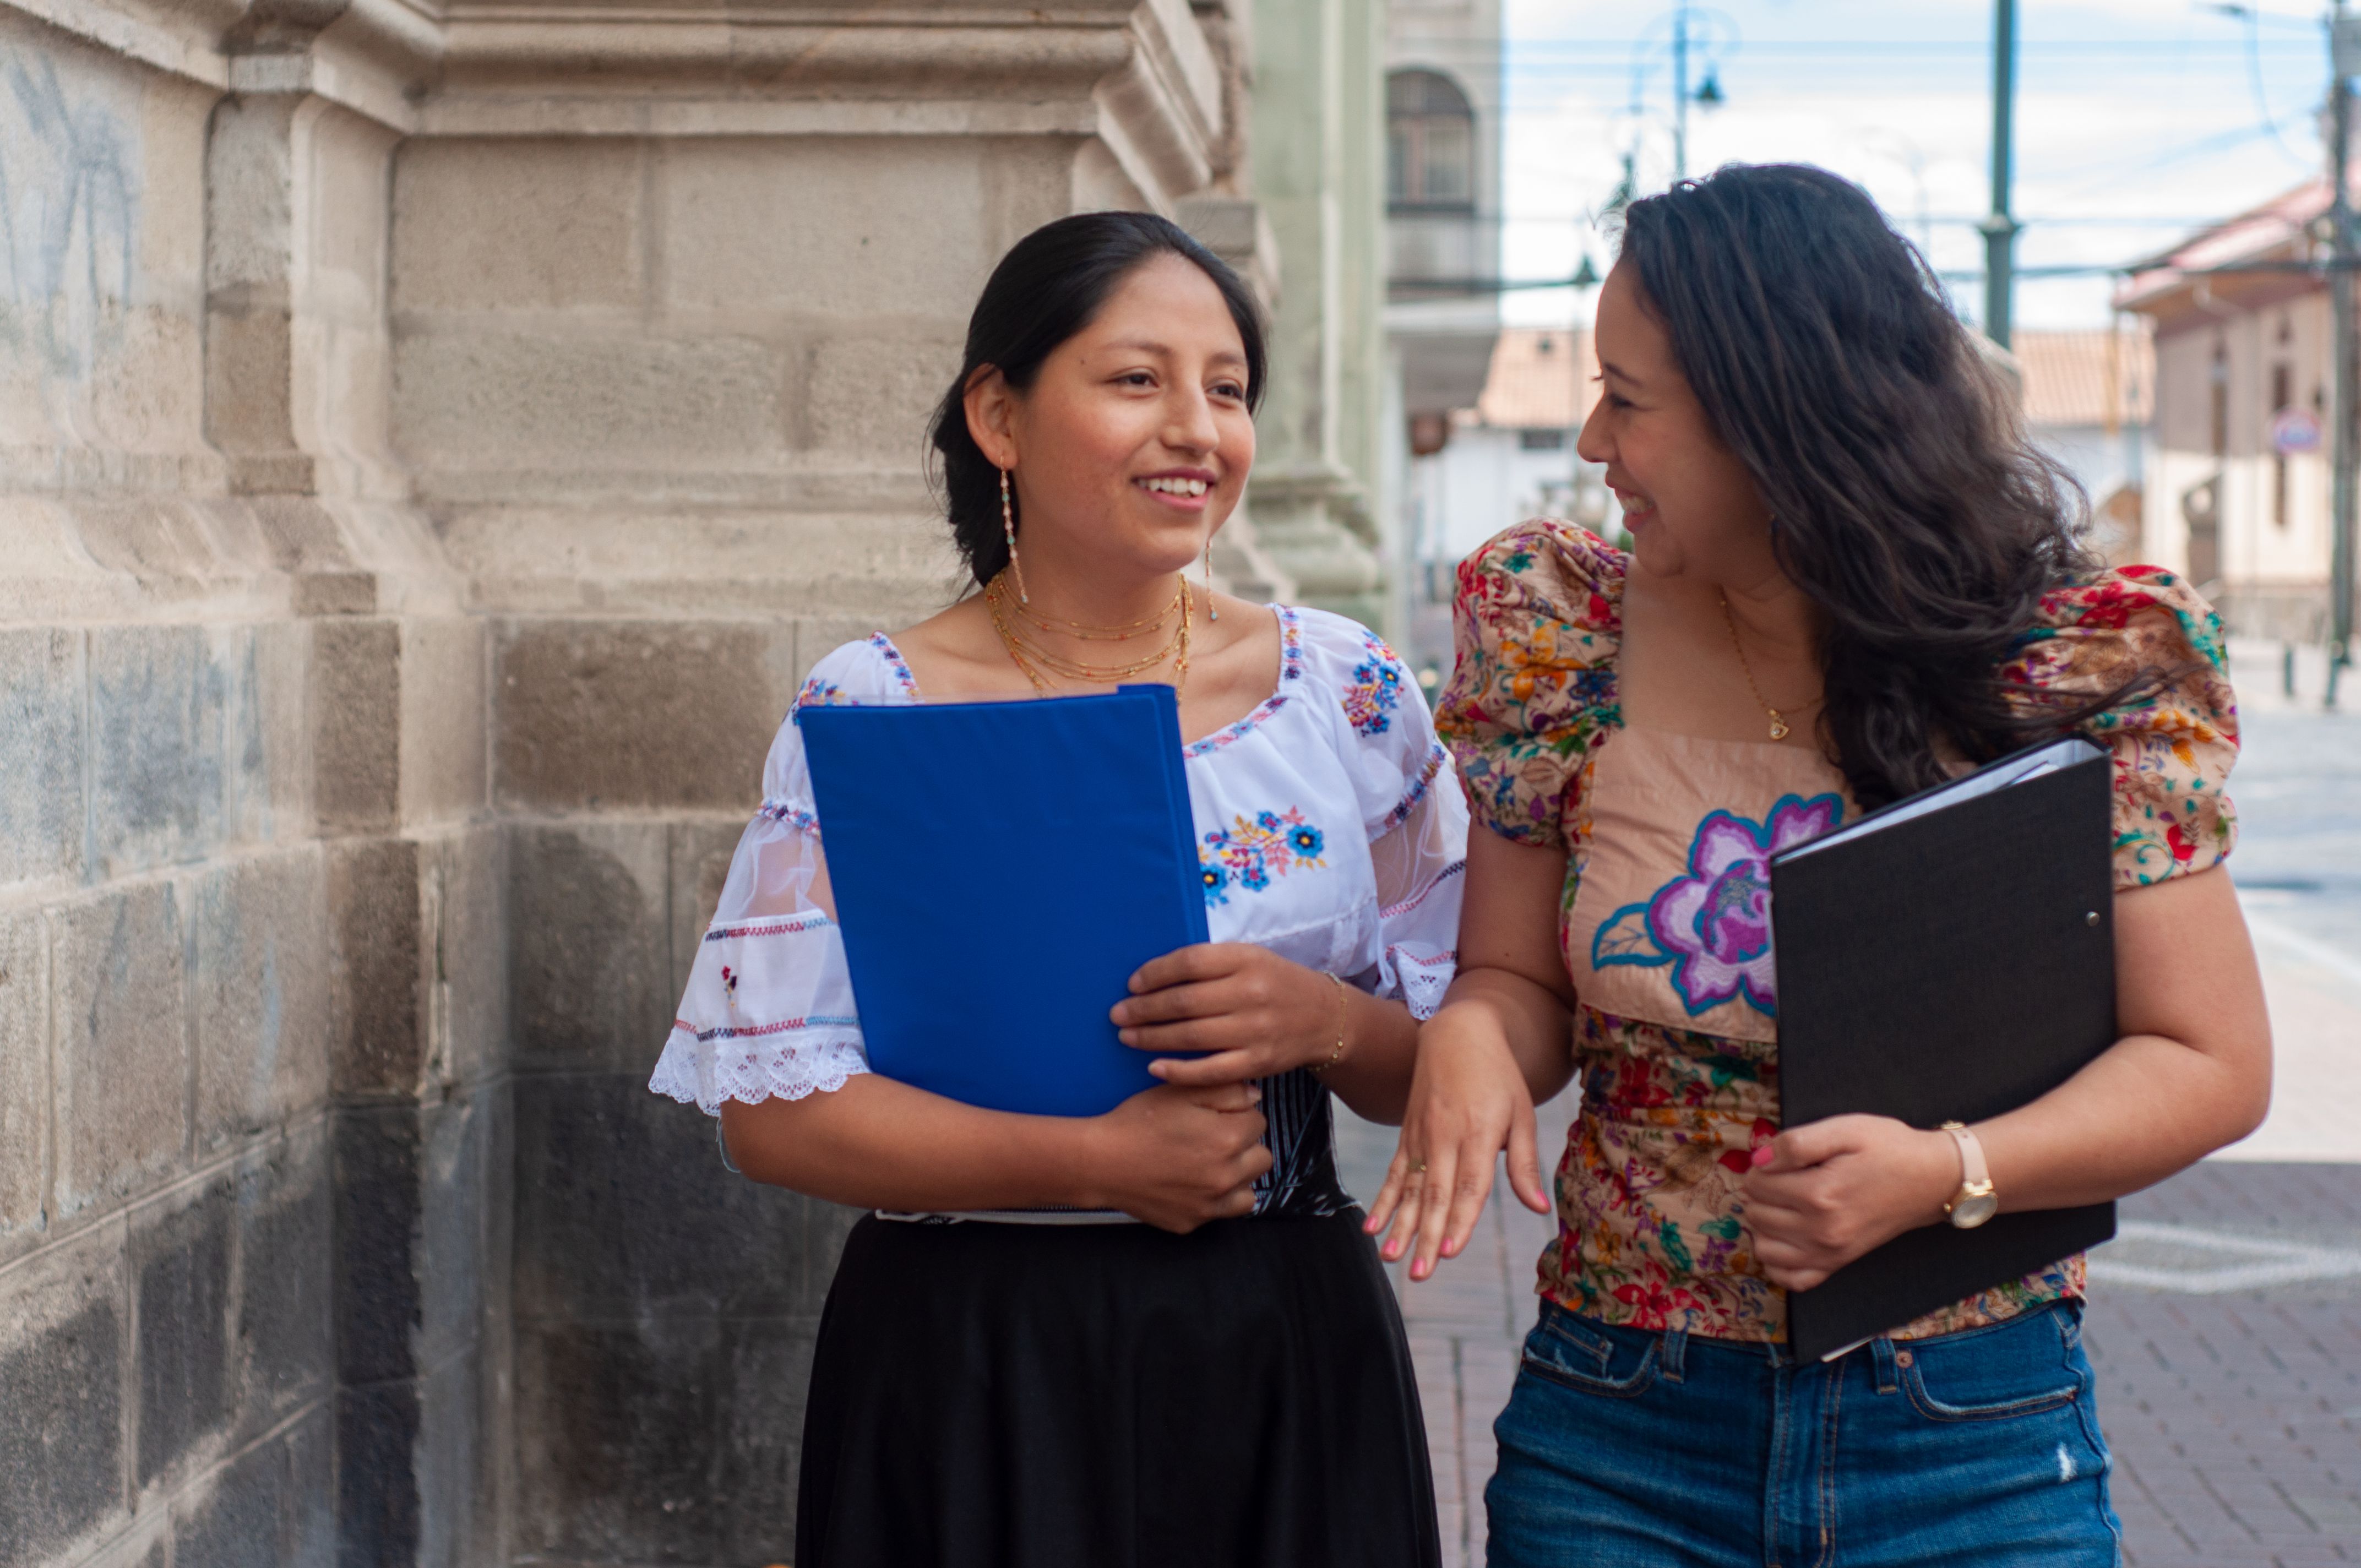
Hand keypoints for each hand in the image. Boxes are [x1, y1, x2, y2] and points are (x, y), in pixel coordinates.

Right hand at [1081, 1080, 1271, 1232]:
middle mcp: (1227, 1177)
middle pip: (1262, 1157)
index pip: (1258, 1122)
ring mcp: (1211, 1205)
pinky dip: (1216, 1200)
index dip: (1236, 1114)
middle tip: (1212, 1139)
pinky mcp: (1193, 1223)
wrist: (1101, 1161)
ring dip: (1237, 1176)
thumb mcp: (1181, 1092)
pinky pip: (1221, 1212)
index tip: (1213, 1115)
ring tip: (1208, 1164)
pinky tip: (1193, 1184)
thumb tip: (1255, 1098)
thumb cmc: (1139, 1122)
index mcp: (1229, 1139)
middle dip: (1244, 1146)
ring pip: (1249, 1190)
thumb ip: (1225, 1090)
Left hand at [1111, 943, 1344, 1086]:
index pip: (1189, 963)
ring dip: (1151, 1038)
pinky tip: (1153, 1066)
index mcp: (1246, 959)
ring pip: (1191, 1036)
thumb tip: (1152, 977)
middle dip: (1143, 1009)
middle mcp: (1251, 993)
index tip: (1132, 984)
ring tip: (1126, 1036)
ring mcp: (1254, 1031)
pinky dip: (1177, 1071)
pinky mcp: (1256, 1063)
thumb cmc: (1273, 984)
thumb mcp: (1249, 958)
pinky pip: (1209, 1071)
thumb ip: (1208, 964)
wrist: (1323, 1018)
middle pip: (1184, 1002)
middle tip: (1118, 1014)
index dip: (1154, 974)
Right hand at [1364, 1003, 1552, 1281]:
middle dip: (1427, 1236)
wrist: (1457, 1032)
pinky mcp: (1408, 1136)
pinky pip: (1394, 1174)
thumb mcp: (1522, 1114)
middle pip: (1437, 1195)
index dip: (1460, 1220)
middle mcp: (1446, 1137)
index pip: (1470, 1186)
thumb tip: (1539, 1208)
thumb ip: (1525, 1163)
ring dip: (1400, 1226)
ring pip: (1410, 1189)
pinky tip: (1372, 1226)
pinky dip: (1382, 1200)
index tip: (1451, 1252)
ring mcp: (1422, 1137)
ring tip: (1391, 1258)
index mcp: (1479, 1133)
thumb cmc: (1498, 1075)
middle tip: (1421, 1273)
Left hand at [1743, 1115, 1960, 1289]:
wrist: (1931, 1179)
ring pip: (1763, 1247)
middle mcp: (1822, 1231)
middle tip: (1780, 1176)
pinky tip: (1784, 1237)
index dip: (1760, 1166)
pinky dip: (1777, 1260)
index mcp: (1820, 1194)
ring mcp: (1830, 1253)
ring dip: (1761, 1224)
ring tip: (1779, 1203)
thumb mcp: (1844, 1129)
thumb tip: (1759, 1158)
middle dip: (1758, 1192)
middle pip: (1755, 1214)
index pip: (1756, 1184)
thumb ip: (1796, 1143)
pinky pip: (1790, 1278)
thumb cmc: (1889, 1149)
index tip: (1777, 1158)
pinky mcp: (1839, 1264)